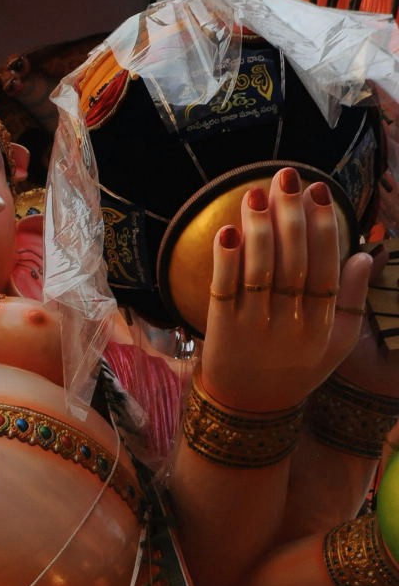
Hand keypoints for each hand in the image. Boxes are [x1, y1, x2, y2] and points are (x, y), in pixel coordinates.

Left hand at [201, 168, 371, 412]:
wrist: (248, 408)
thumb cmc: (296, 368)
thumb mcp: (336, 344)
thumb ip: (352, 301)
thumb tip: (363, 253)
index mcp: (322, 327)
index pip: (326, 269)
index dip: (323, 228)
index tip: (318, 190)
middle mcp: (290, 326)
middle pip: (293, 264)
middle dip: (290, 217)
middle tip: (285, 178)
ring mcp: (254, 328)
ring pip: (259, 272)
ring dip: (258, 229)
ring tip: (255, 193)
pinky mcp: (222, 331)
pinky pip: (224, 290)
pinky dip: (225, 260)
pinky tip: (226, 231)